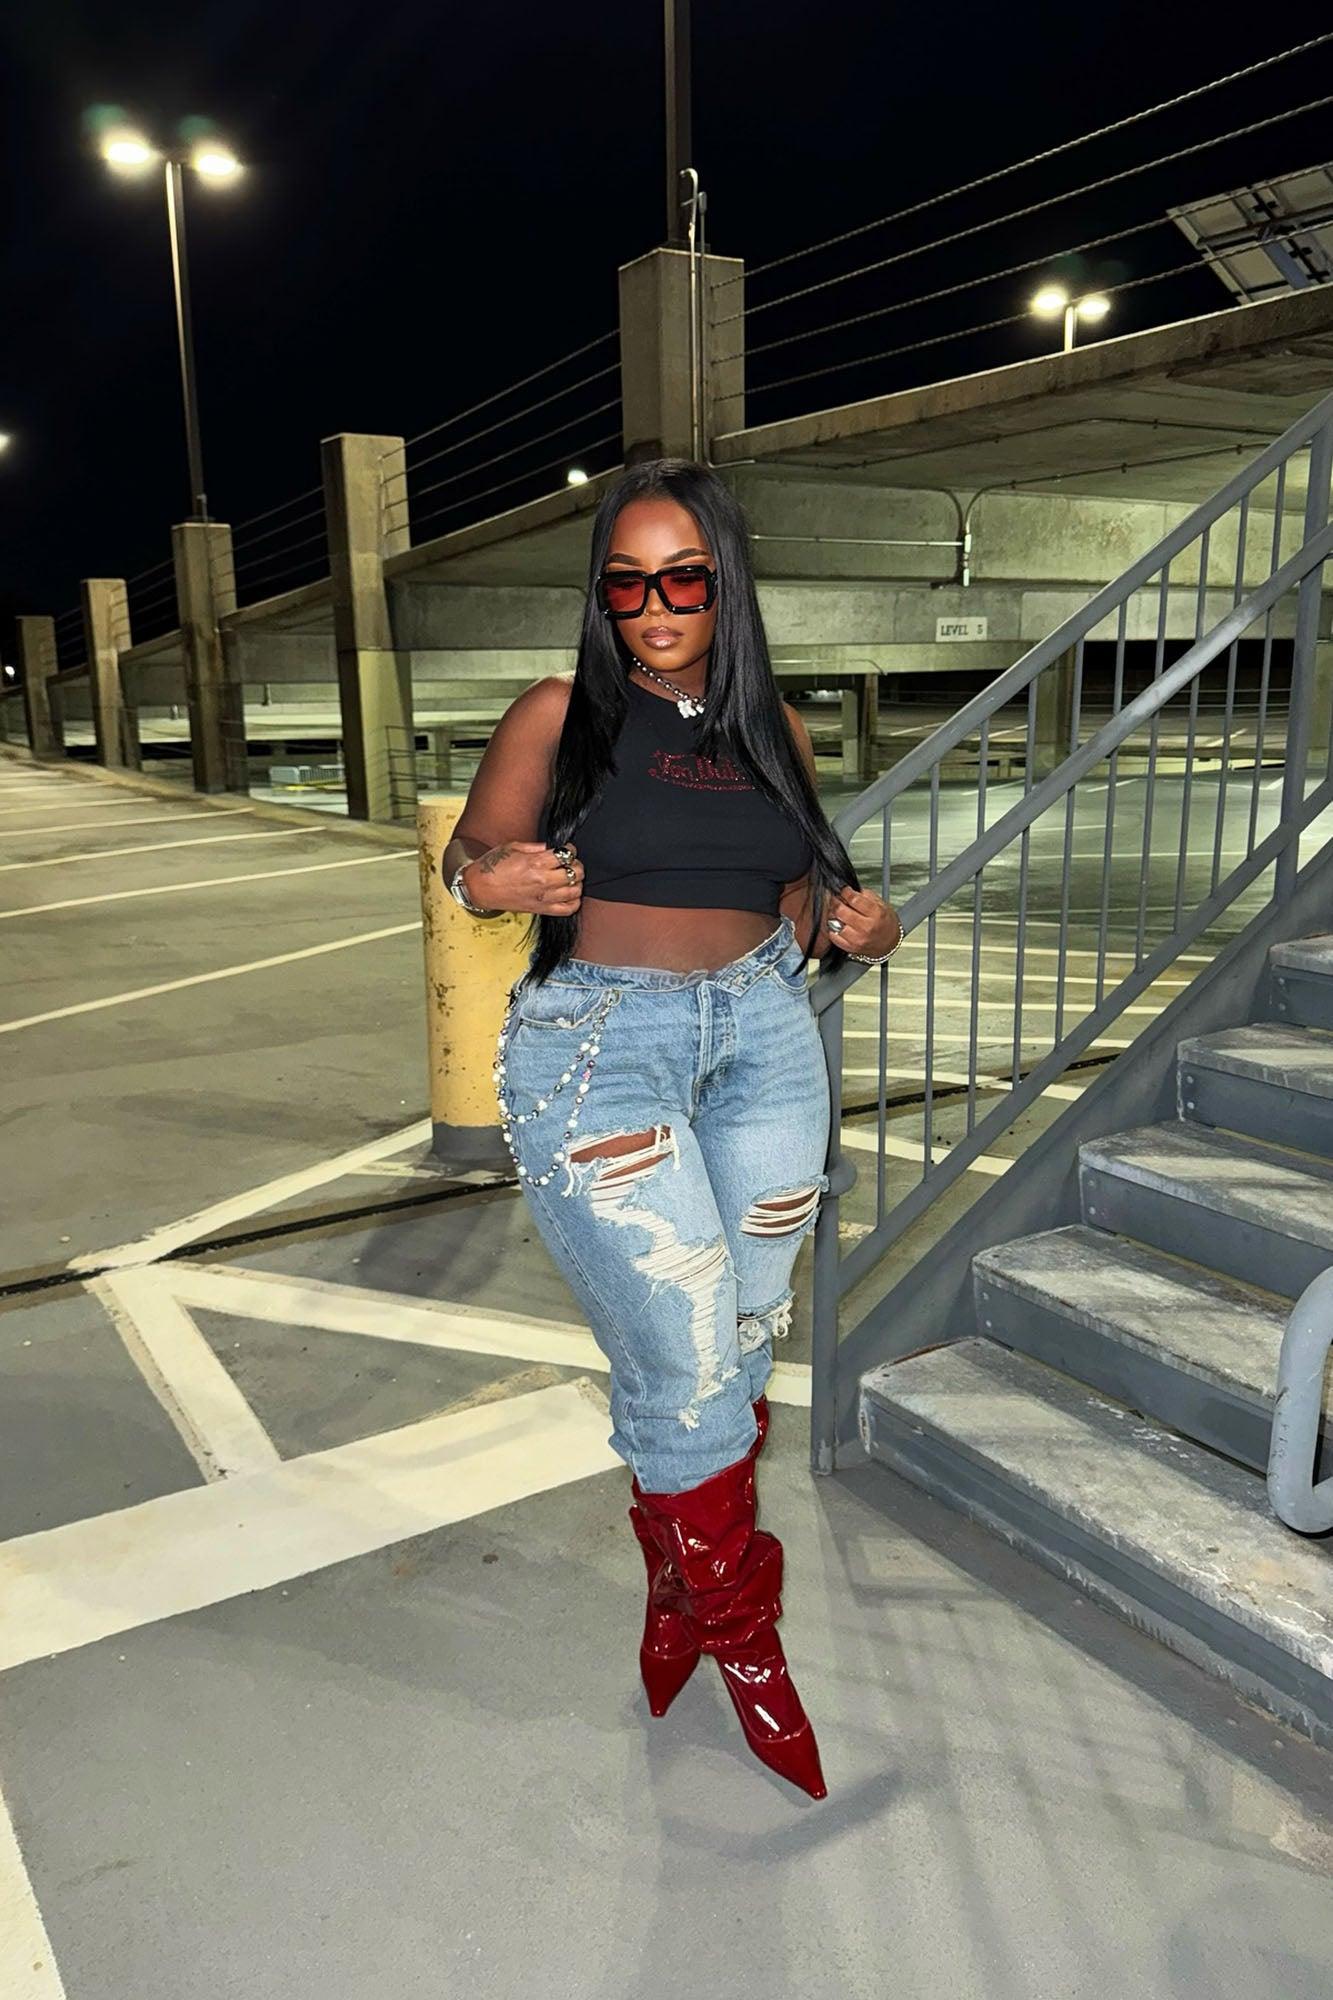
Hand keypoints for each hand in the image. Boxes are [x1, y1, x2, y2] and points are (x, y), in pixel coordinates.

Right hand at [465, 841, 583, 915]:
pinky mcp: (541, 910)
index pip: (566, 854)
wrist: (479, 888)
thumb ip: (535, 847)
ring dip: (577, 883)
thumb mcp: (512, 847)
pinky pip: (568, 909)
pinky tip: (568, 894)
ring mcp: (543, 897)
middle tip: (570, 863)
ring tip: (569, 878)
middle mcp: (542, 881)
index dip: (570, 849)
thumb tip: (550, 846)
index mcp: (535, 862)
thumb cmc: (492, 866)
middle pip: (575, 872)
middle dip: (576, 865)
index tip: (567, 849)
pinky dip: (573, 902)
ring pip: (575, 891)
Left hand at [824, 884, 900, 955]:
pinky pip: (833, 936)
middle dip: (836, 902)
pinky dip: (832, 928)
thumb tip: (850, 891)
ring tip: (838, 912)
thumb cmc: (885, 922)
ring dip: (833, 915)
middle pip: (841, 911)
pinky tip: (838, 924)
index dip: (846, 892)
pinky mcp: (851, 948)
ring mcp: (858, 939)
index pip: (854, 899)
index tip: (844, 890)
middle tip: (837, 899)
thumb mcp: (881, 904)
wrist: (889, 942)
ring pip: (835, 923)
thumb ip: (865, 895)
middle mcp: (867, 927)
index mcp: (876, 914)